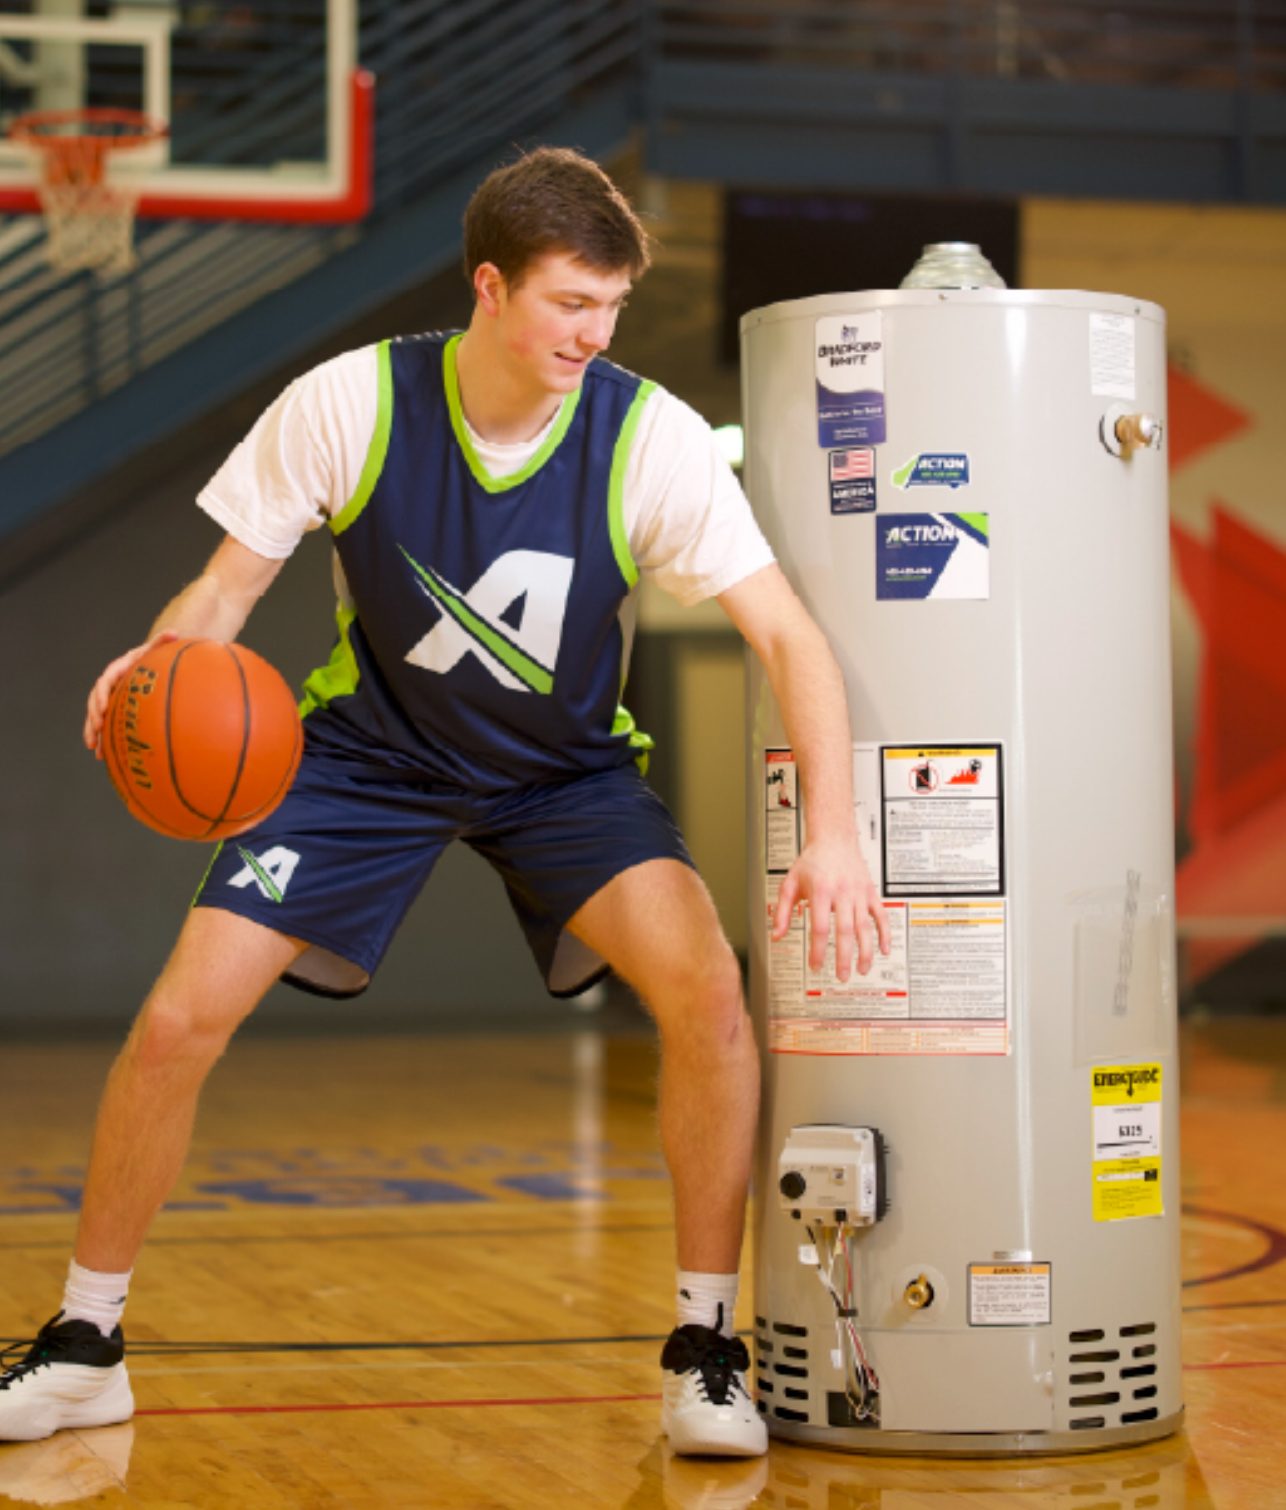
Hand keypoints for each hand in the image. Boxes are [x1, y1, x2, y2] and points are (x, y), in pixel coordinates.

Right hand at [84, 631, 178, 757]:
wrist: (154, 665)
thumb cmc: (158, 657)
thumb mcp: (159, 649)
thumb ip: (164, 642)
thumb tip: (175, 632)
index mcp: (119, 669)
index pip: (106, 680)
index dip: (102, 694)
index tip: (103, 707)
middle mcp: (111, 684)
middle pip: (96, 700)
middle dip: (93, 715)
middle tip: (97, 728)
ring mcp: (112, 698)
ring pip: (96, 715)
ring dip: (92, 731)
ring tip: (94, 747)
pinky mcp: (115, 711)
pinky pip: (105, 726)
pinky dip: (102, 740)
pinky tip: (102, 756)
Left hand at [770, 834, 890, 981]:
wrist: (834, 838)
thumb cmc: (811, 861)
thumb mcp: (790, 883)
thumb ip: (783, 912)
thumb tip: (777, 936)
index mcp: (821, 891)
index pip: (820, 927)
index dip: (818, 950)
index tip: (816, 966)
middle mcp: (842, 892)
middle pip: (845, 931)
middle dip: (844, 957)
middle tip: (842, 976)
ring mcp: (859, 893)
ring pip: (865, 927)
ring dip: (865, 951)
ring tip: (862, 970)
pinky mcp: (871, 892)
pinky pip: (882, 915)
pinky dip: (885, 934)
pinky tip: (883, 950)